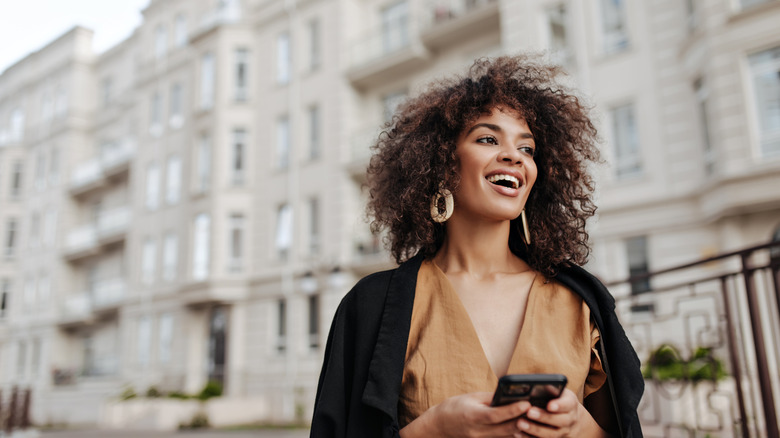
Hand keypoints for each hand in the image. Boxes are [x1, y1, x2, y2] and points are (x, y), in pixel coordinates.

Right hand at [400, 391, 531, 437]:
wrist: (440, 426)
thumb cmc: (455, 407)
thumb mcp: (471, 398)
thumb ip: (491, 399)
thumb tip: (510, 396)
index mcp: (472, 416)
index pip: (495, 415)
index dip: (512, 410)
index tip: (526, 403)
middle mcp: (478, 431)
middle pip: (505, 428)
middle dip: (523, 419)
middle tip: (538, 410)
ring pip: (507, 436)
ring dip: (522, 428)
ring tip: (535, 418)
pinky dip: (514, 433)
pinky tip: (525, 427)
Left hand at [514, 389, 607, 437]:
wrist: (572, 419)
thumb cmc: (559, 400)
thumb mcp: (559, 391)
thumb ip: (550, 388)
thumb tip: (535, 381)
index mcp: (571, 404)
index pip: (567, 404)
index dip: (559, 405)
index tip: (549, 405)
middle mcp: (570, 420)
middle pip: (559, 421)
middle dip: (543, 417)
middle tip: (529, 412)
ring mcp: (563, 433)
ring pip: (550, 434)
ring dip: (534, 429)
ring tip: (520, 423)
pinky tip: (517, 433)